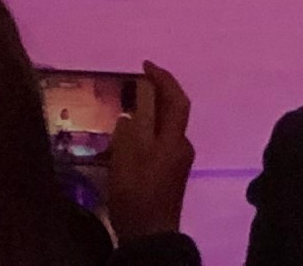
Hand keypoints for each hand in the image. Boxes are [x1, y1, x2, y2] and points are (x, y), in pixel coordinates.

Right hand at [99, 60, 193, 244]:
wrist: (150, 237)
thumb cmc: (139, 195)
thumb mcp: (127, 160)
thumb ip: (128, 132)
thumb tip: (129, 117)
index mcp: (176, 140)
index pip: (177, 100)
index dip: (164, 79)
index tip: (146, 65)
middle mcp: (181, 148)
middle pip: (171, 114)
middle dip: (154, 97)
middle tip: (131, 87)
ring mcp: (176, 165)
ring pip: (162, 132)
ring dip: (146, 118)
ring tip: (121, 115)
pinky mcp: (167, 179)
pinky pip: (156, 148)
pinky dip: (143, 138)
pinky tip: (123, 146)